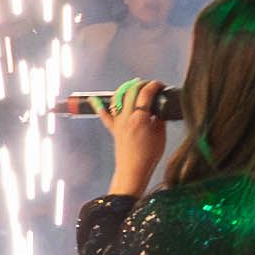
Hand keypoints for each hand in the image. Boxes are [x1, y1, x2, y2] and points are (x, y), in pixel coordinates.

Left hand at [100, 81, 173, 197]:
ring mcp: (118, 123)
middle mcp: (126, 118)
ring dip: (125, 89)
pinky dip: (99, 106)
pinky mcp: (113, 130)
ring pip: (118, 99)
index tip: (160, 85)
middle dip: (141, 84)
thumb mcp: (160, 135)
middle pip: (131, 91)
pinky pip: (105, 116)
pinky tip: (93, 99)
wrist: (133, 171)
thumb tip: (159, 109)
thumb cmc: (149, 156)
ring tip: (133, 86)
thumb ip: (159, 119)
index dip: (154, 85)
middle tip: (150, 85)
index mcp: (140, 118)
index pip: (146, 94)